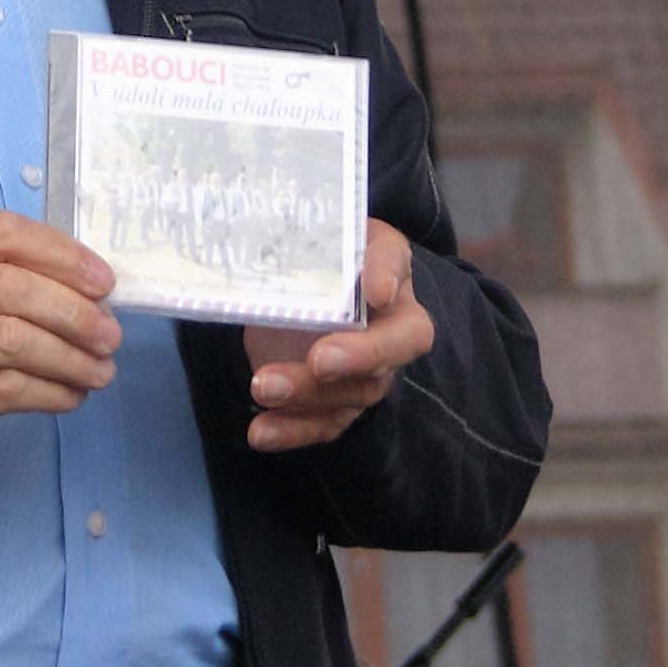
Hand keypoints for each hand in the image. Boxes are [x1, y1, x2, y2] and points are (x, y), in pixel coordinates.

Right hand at [0, 211, 119, 508]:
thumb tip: (73, 285)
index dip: (60, 253)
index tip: (103, 280)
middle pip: (13, 288)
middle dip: (76, 312)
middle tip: (110, 334)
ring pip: (15, 340)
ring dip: (71, 358)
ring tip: (100, 370)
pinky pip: (6, 389)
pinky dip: (50, 393)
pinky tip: (69, 396)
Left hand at [245, 219, 433, 452]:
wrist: (309, 279)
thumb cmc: (333, 254)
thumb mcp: (347, 234)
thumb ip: (362, 251)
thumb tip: (377, 285)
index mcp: (398, 300)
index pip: (409, 317)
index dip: (393, 303)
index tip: (375, 293)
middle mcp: (388, 345)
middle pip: (381, 366)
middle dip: (353, 362)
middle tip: (319, 359)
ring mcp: (362, 379)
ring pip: (349, 398)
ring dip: (306, 397)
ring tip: (263, 386)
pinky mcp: (332, 405)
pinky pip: (319, 425)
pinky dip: (289, 430)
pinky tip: (259, 432)